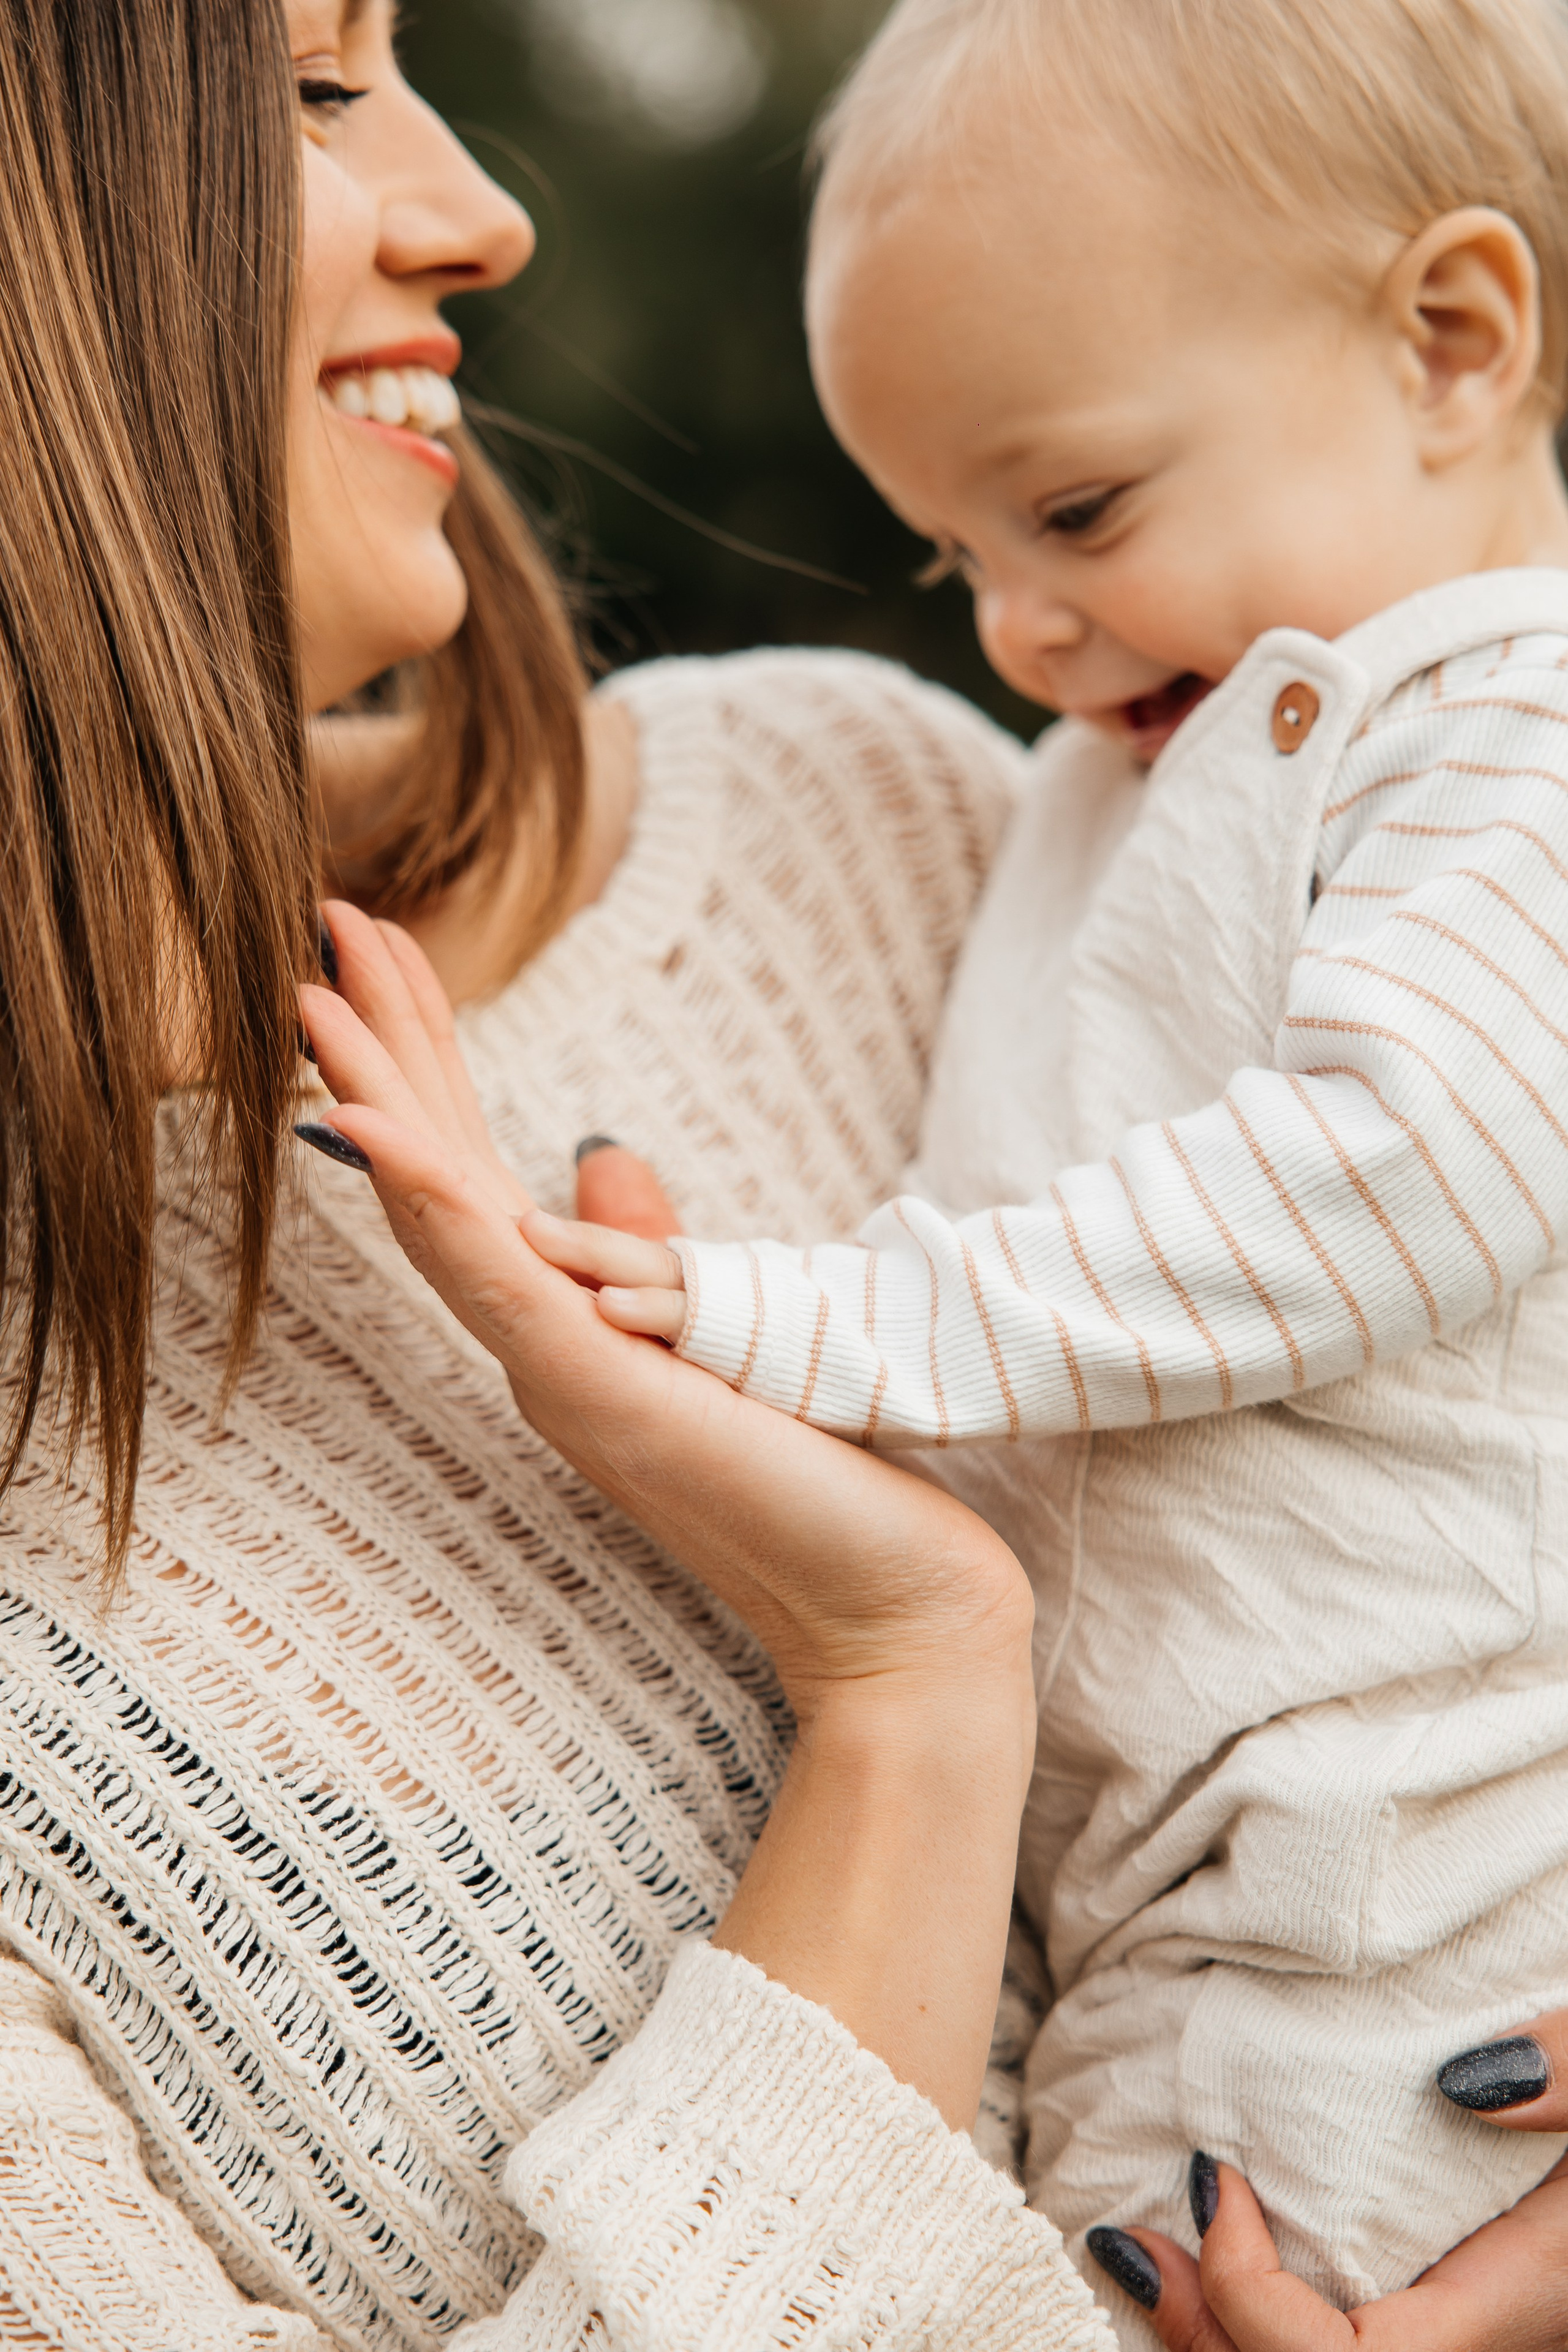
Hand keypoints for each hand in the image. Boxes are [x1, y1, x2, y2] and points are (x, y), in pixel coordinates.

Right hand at [299, 904, 1030, 1709]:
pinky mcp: (601, 1393)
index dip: (425, 1060)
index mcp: (566, 1325)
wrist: (891, 1605)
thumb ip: (644, 1247)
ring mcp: (560, 1374)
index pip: (473, 1171)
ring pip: (440, 1215)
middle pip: (438, 1173)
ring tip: (313, 994)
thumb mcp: (719, 1325)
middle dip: (386, 1045)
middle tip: (331, 920)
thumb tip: (599, 1153)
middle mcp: (540, 1347)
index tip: (387, 952)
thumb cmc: (814, 1475)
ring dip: (375, 1100)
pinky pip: (494, 1280)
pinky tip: (368, 1124)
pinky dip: (428, 1198)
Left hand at [1088, 2012, 1567, 2348]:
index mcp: (1512, 2308)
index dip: (1251, 2292)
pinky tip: (1204, 2268)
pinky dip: (1246, 2328)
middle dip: (1202, 2334)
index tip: (1216, 2178)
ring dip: (1212, 2338)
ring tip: (1144, 2259)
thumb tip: (1463, 2080)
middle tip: (1131, 2243)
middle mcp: (1477, 2350)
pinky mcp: (1440, 2326)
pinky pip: (1320, 2350)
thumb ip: (1567, 2078)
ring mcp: (1456, 2345)